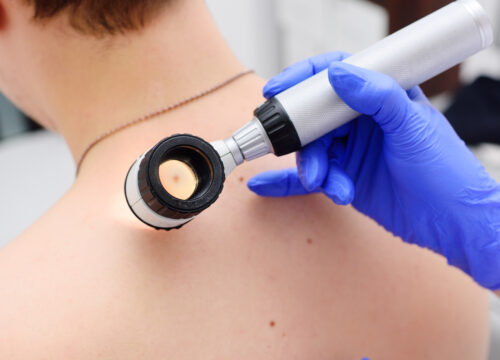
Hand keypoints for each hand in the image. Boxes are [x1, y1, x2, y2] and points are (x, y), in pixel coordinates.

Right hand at [248, 52, 499, 288]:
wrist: (451, 223)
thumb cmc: (445, 171)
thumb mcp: (412, 127)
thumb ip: (378, 96)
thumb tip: (338, 73)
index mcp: (380, 97)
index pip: (335, 77)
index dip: (304, 79)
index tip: (278, 89)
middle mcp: (362, 122)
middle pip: (315, 119)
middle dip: (305, 139)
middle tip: (308, 158)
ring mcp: (352, 151)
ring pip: (313, 151)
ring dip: (314, 169)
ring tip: (329, 185)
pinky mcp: (344, 177)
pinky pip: (311, 177)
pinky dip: (286, 183)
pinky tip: (263, 186)